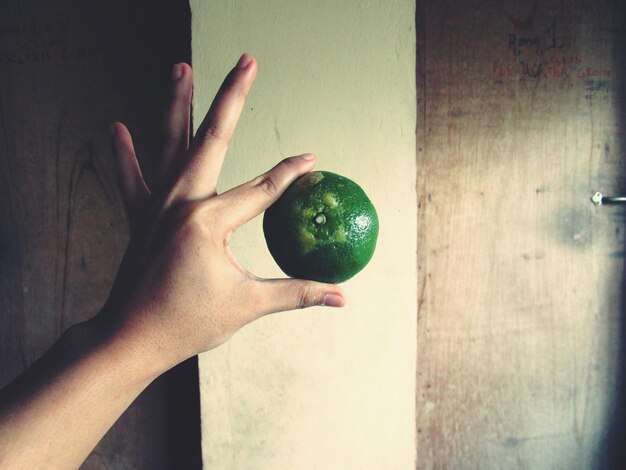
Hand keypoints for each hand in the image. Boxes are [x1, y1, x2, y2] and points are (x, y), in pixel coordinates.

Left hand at [104, 54, 344, 372]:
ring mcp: (157, 206)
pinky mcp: (142, 217)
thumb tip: (341, 298)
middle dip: (232, 96)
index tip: (312, 160)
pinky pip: (134, 179)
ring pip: (169, 144)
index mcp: (207, 221)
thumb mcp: (249, 305)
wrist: (129, 339)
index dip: (291, 173)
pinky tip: (116, 127)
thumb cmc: (188, 323)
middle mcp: (180, 202)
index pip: (262, 188)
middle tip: (248, 61)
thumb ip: (296, 294)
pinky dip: (127, 156)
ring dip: (176, 104)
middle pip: (212, 137)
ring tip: (180, 67)